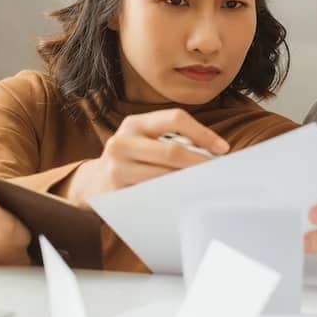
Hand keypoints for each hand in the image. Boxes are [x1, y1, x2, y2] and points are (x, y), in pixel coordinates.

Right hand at [63, 108, 229, 202]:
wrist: (93, 184)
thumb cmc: (131, 160)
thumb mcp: (144, 141)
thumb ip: (172, 140)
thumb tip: (214, 152)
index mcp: (134, 123)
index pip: (175, 118)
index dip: (202, 133)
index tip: (223, 148)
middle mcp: (122, 142)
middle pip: (172, 151)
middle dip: (200, 162)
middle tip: (219, 172)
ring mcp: (116, 168)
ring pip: (164, 176)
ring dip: (189, 182)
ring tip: (205, 185)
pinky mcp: (116, 192)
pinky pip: (153, 195)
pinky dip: (173, 196)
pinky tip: (184, 198)